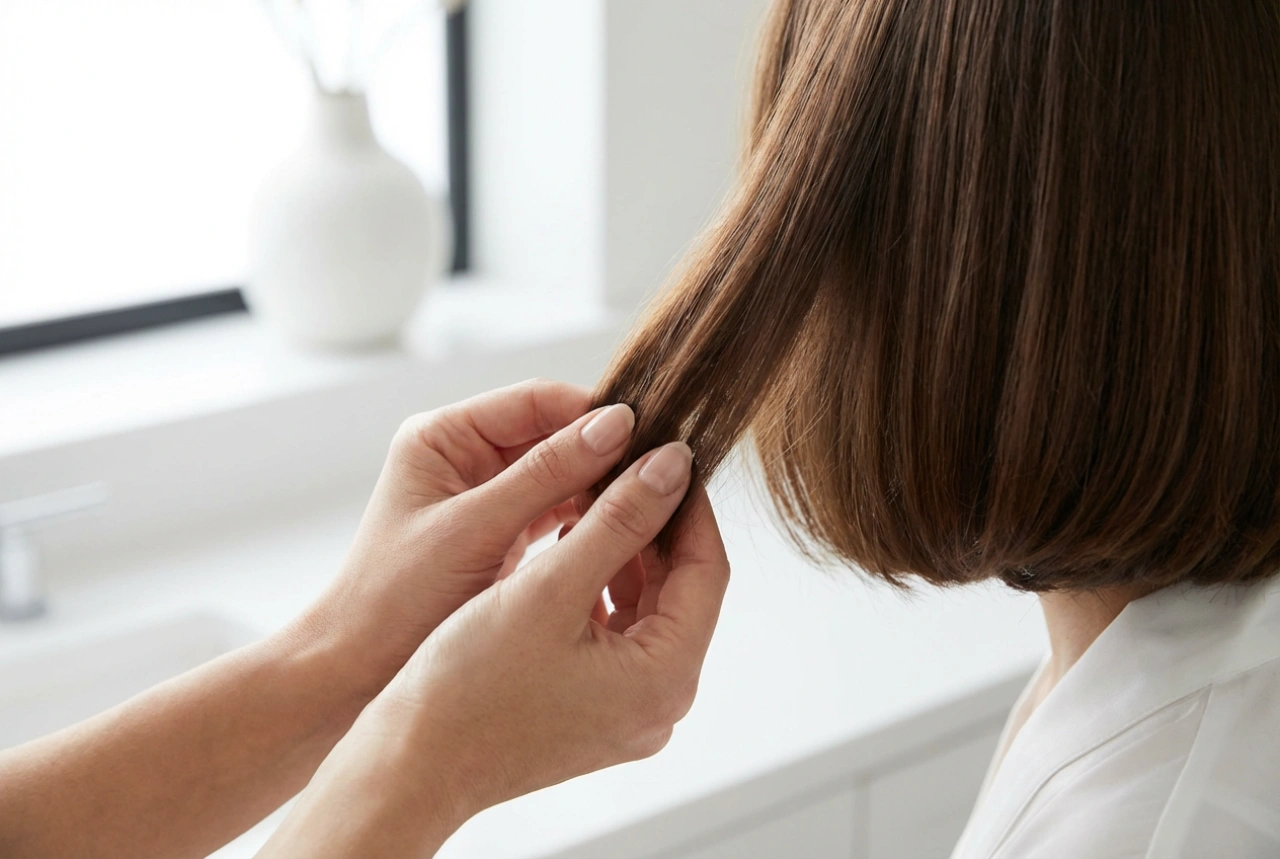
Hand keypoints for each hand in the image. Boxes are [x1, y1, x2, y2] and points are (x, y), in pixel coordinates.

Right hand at [263, 438, 729, 857]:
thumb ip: (618, 521)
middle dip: (654, 523)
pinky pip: (617, 633)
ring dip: (625, 551)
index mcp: (665, 678)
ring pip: (647, 608)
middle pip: (681, 590)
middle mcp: (660, 703)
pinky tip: (570, 547)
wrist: (408, 766)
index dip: (688, 504)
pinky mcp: (596, 711)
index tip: (666, 452)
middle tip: (627, 464)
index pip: (708, 570)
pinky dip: (601, 586)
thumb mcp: (549, 588)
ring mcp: (628, 711)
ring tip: (595, 494)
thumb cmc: (468, 687)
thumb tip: (673, 465)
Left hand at [304, 379, 634, 697]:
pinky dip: (586, 521)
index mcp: (443, 437)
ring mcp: (483, 497)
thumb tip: (617, 425)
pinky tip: (622, 534)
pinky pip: (555, 513)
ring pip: (560, 476)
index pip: (537, 401)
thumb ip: (546, 476)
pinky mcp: (498, 534)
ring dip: (601, 489)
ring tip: (650, 505)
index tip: (648, 435)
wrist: (353, 674)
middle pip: (554, 435)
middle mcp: (464, 458)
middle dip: (604, 454)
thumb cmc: (394, 601)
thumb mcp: (475, 530)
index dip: (594, 415)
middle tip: (660, 473)